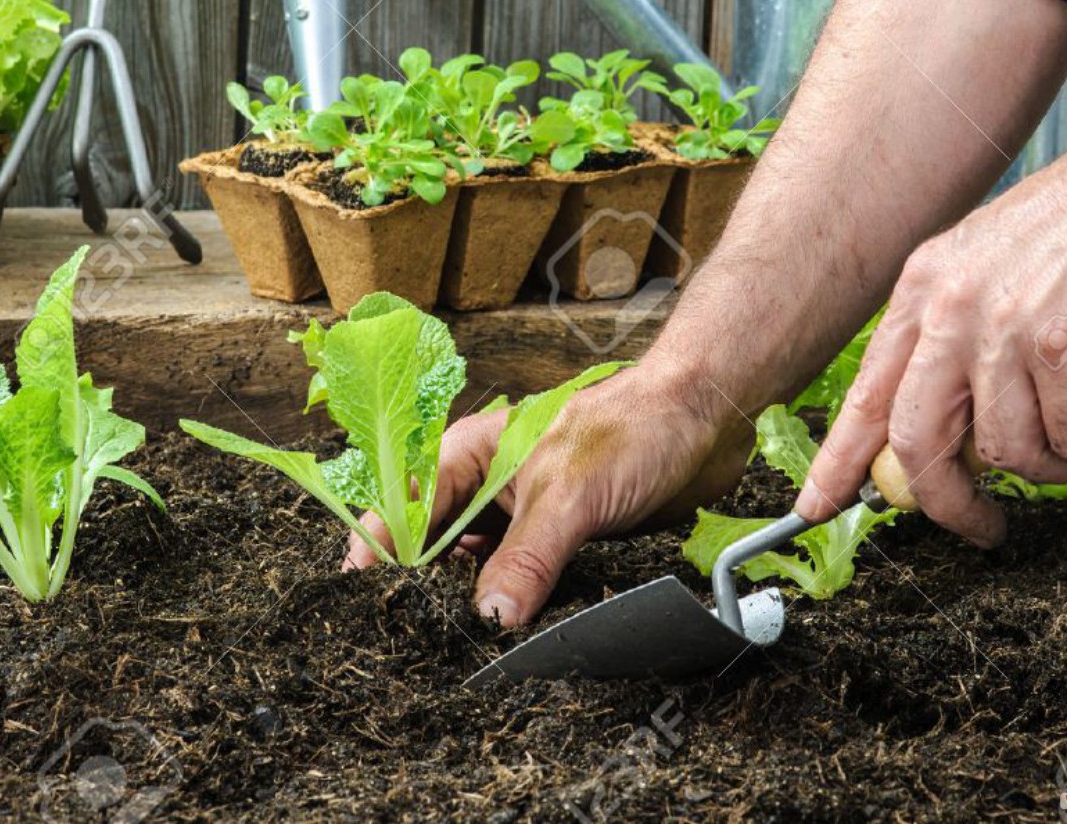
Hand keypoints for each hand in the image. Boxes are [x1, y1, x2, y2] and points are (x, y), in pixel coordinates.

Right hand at [343, 366, 751, 626]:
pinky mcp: (559, 540)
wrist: (706, 419)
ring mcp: (523, 515)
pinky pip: (521, 581)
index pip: (405, 505)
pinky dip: (513, 607)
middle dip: (421, 586)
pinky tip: (509, 636)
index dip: (379, 548)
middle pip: (434, 543)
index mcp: (470, 454)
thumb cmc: (632, 427)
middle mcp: (488, 486)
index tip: (360, 595)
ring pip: (477, 567)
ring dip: (469, 602)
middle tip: (410, 636)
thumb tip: (489, 619)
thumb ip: (527, 557)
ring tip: (453, 646)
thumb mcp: (569, 495)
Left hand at [797, 136, 1066, 544]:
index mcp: (924, 289)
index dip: (839, 460)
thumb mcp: (994, 268)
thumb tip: (951, 426)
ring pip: (1008, 453)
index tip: (817, 505)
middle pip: (917, 442)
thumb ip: (959, 337)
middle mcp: (949, 308)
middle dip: (947, 502)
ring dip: (1057, 464)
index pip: (866, 395)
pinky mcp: (1064, 350)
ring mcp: (1003, 329)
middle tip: (981, 527)